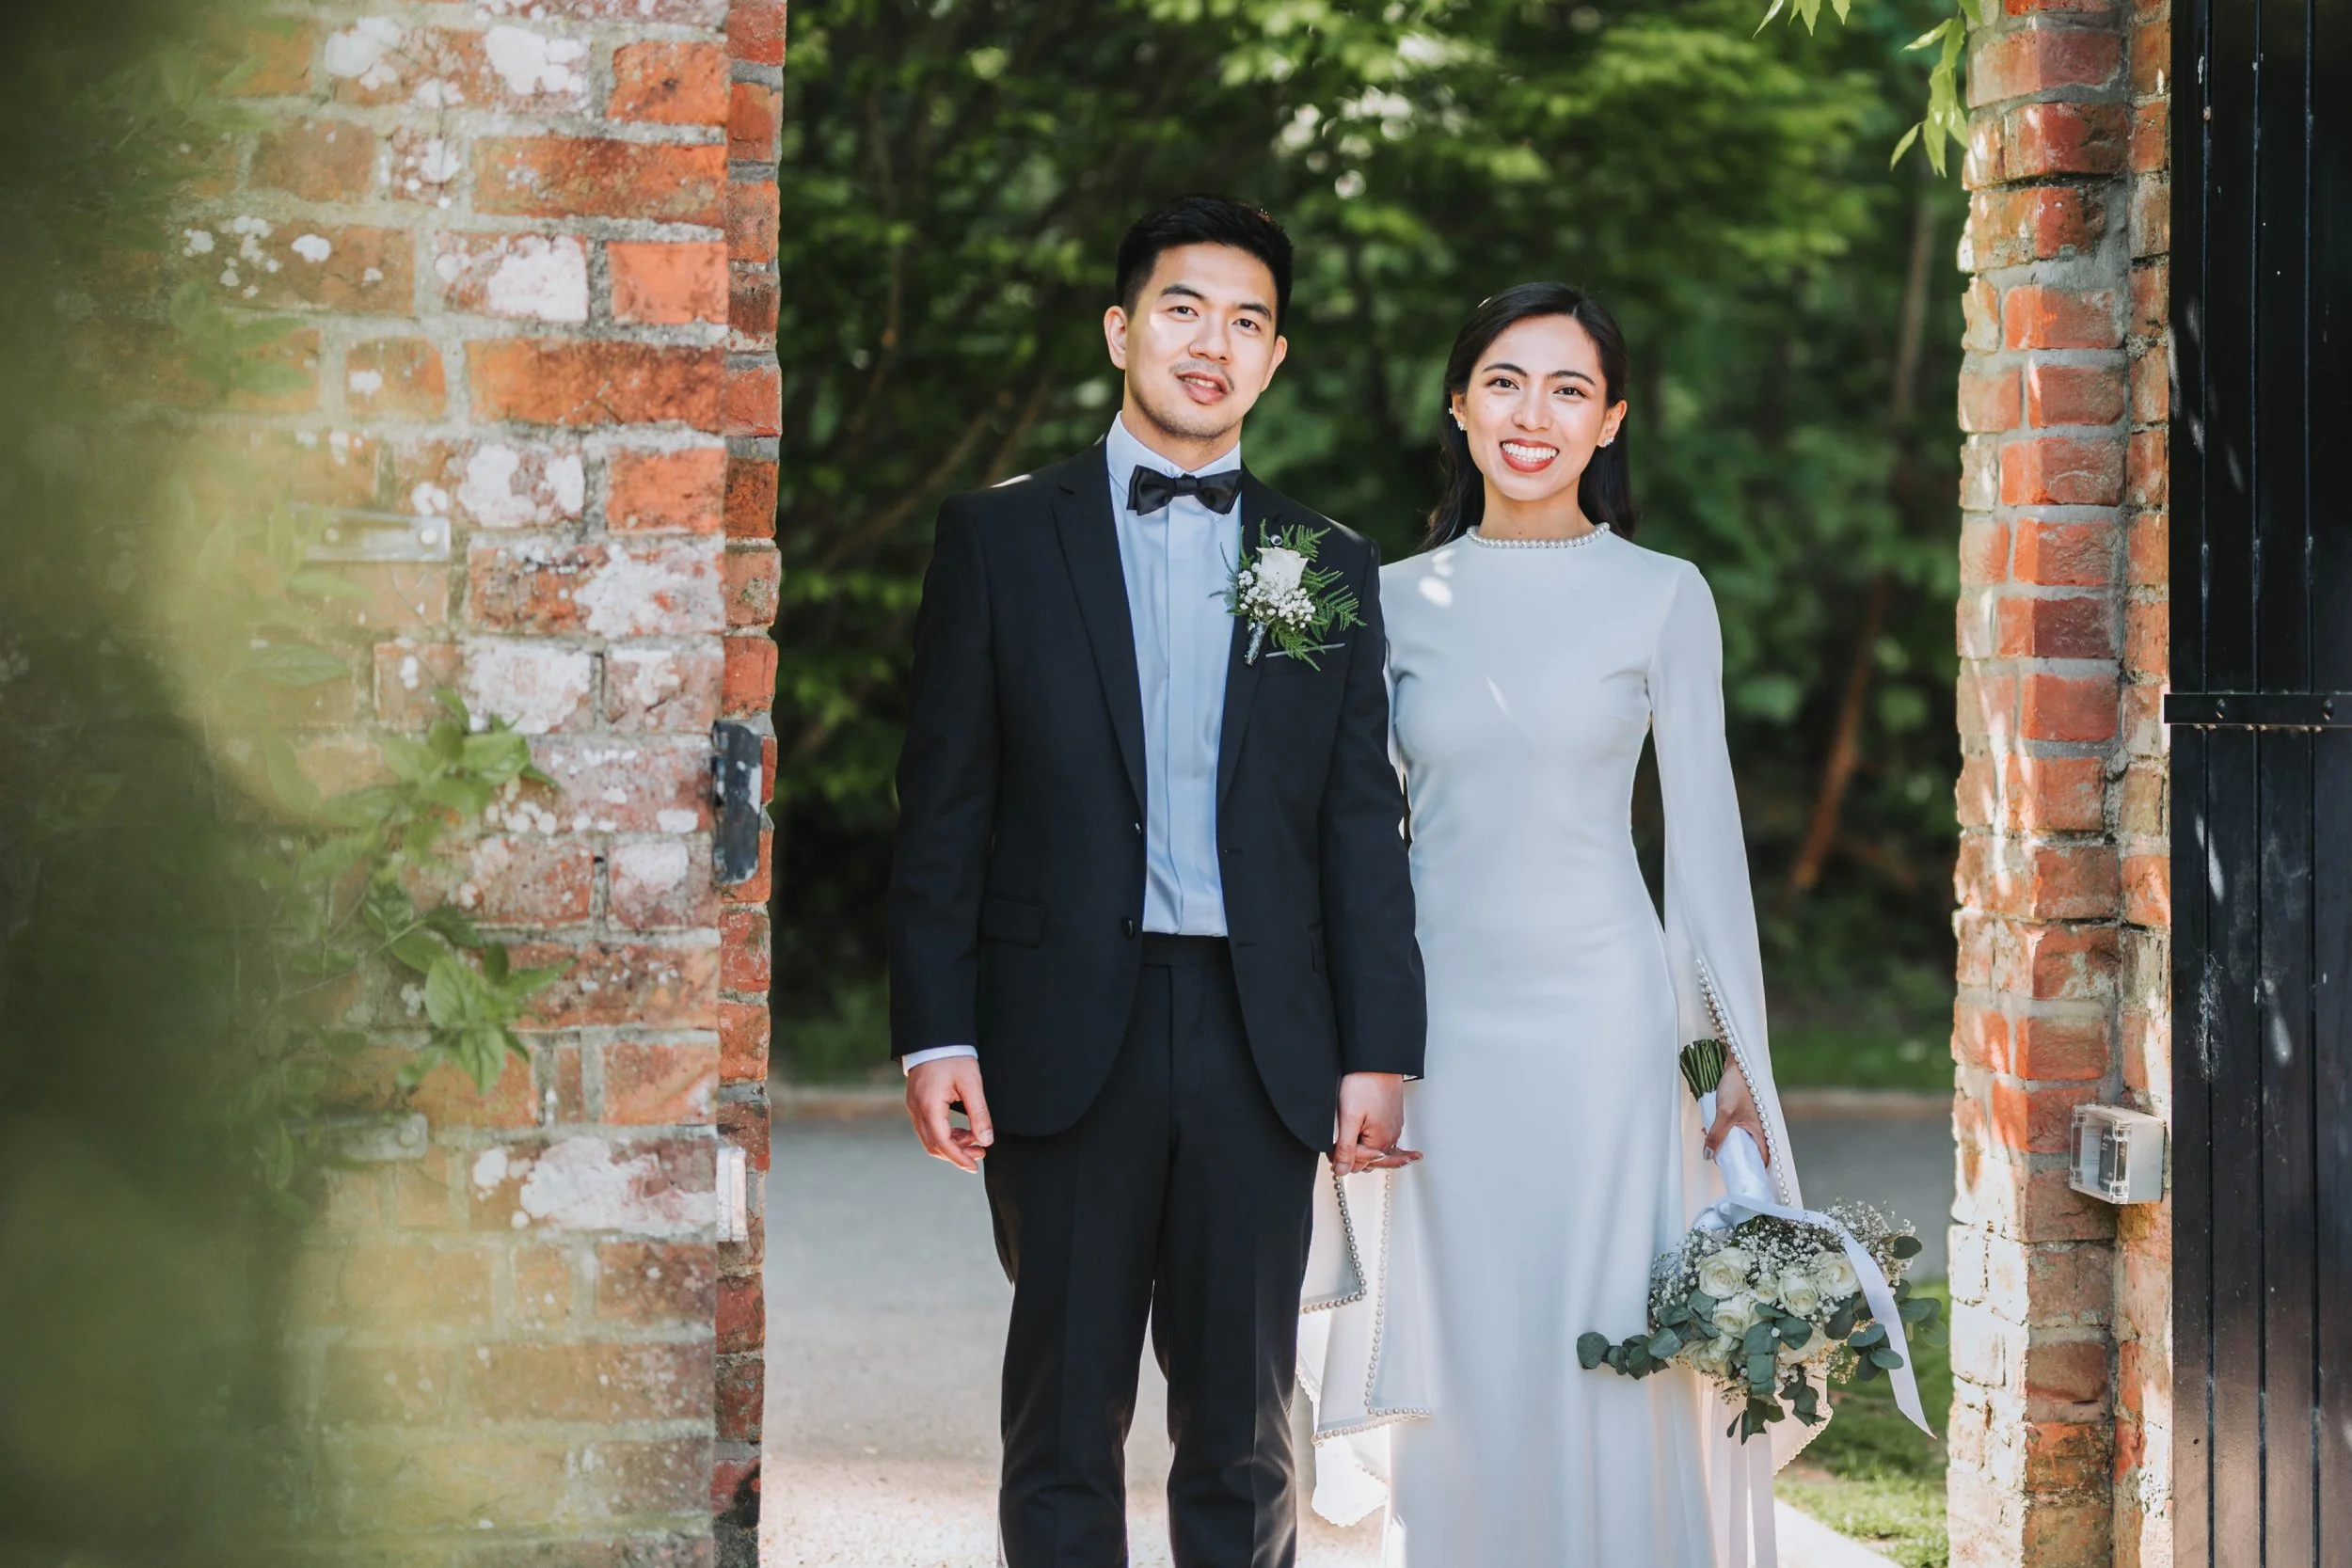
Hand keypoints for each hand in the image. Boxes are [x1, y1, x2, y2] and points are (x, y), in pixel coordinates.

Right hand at [905, 1056, 994, 1172]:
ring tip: (975, 1143)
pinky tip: (963, 1132)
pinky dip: (945, 1135)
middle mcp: (916, 1109)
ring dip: (952, 1146)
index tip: (974, 1166)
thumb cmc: (953, 1056)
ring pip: (930, 1139)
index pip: (942, 1143)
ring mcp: (913, 1107)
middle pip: (933, 1145)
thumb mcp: (972, 1083)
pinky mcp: (916, 1104)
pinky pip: (928, 1128)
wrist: (935, 1037)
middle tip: (981, 1154)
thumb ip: (979, 1113)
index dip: (959, 1158)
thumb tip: (986, 1140)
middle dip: (957, 1154)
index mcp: (929, 1105)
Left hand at [1332, 1071, 1420, 1174]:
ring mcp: (1393, 1128)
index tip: (1331, 1145)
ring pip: (1373, 1148)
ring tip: (1348, 1140)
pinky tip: (1363, 1137)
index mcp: (1380, 1141)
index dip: (1340, 1157)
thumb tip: (1342, 1171)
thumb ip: (1345, 1148)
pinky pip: (1381, 1137)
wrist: (1377, 1061)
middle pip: (1367, 1159)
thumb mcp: (1348, 1119)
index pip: (1356, 1165)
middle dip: (1351, 1153)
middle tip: (1335, 1143)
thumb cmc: (1364, 1084)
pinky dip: (1371, 1139)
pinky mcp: (1392, 1118)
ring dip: (1360, 1146)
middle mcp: (1391, 1137)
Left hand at [1705, 1060, 1770, 1165]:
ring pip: (1737, 1140)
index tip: (1738, 1178)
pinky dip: (1721, 1132)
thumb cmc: (1737, 1087)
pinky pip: (1731, 1129)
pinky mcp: (1739, 1115)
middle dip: (1732, 1157)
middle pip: (1747, 1152)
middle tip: (1717, 1160)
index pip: (1761, 1160)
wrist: (1736, 1063)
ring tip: (1709, 1143)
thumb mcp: (1724, 1115)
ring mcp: (1749, 1122)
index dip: (1751, 1170)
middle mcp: (1758, 1129)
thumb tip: (1708, 1156)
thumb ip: (1716, 1136)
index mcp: (1761, 1132)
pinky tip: (1707, 1129)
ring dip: (1723, 1143)